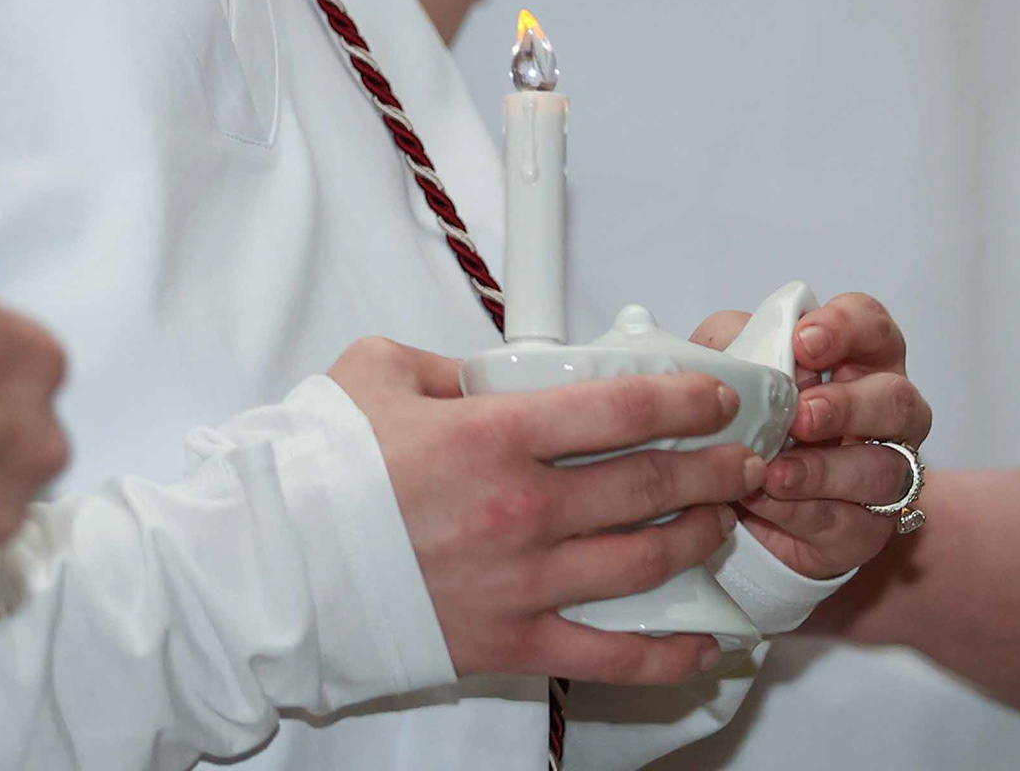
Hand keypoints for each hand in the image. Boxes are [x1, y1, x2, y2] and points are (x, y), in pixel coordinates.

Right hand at [331, 335, 758, 685]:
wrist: (277, 569)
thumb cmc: (319, 474)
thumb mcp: (378, 374)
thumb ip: (448, 366)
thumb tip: (490, 374)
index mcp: (494, 435)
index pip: (621, 408)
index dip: (685, 400)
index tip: (717, 398)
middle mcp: (523, 509)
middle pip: (652, 486)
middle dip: (714, 470)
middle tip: (743, 460)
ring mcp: (524, 581)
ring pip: (646, 562)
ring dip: (699, 540)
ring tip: (721, 522)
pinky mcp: (512, 641)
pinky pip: (611, 653)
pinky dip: (667, 652)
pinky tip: (701, 639)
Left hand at [695, 289, 927, 579]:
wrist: (733, 499)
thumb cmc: (745, 415)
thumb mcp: (728, 366)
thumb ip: (733, 343)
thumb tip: (743, 350)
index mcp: (858, 358)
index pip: (873, 326)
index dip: (847, 328)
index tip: (804, 342)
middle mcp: (885, 413)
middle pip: (896, 400)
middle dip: (849, 407)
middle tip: (800, 416)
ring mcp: (885, 472)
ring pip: (883, 469)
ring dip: (825, 470)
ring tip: (774, 473)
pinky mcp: (868, 529)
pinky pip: (852, 523)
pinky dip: (807, 513)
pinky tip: (771, 503)